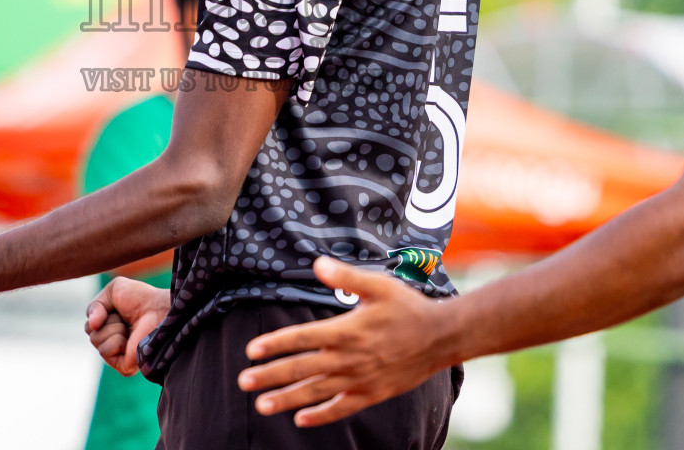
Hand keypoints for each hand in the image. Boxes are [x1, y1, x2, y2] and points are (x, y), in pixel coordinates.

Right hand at [84, 277, 170, 376]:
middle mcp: (113, 344)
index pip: (90, 326)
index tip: (119, 308)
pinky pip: (105, 351)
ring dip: (113, 328)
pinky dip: (115, 341)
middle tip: (126, 318)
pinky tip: (130, 340)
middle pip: (91, 333)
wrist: (159, 308)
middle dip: (107, 320)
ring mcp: (118, 356)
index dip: (100, 312)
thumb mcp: (113, 290)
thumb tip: (92, 325)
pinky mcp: (124, 366)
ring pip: (96, 341)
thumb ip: (95, 305)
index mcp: (111, 328)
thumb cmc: (141, 299)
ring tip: (130, 328)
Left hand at [238, 257, 457, 426]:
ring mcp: (359, 379)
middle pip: (302, 369)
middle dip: (270, 376)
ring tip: (261, 405)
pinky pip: (341, 409)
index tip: (250, 351)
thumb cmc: (408, 307)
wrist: (441, 337)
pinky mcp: (371, 394)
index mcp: (346, 330)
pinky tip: (301, 420)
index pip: (302, 338)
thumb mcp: (379, 285)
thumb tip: (317, 264)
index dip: (275, 344)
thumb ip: (346, 277)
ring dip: (287, 400)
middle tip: (242, 382)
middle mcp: (349, 359)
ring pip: (316, 393)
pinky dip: (321, 416)